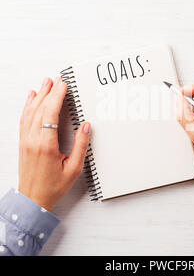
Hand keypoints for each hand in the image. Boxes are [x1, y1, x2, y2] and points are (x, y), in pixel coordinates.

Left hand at [19, 77, 90, 210]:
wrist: (33, 199)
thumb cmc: (53, 186)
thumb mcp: (74, 169)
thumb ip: (81, 146)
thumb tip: (85, 126)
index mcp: (46, 145)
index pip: (50, 113)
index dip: (57, 97)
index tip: (63, 85)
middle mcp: (33, 140)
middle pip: (40, 109)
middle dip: (49, 91)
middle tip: (56, 79)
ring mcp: (25, 140)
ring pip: (30, 112)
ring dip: (38, 95)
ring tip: (45, 83)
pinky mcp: (23, 142)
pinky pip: (24, 119)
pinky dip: (28, 106)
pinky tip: (31, 98)